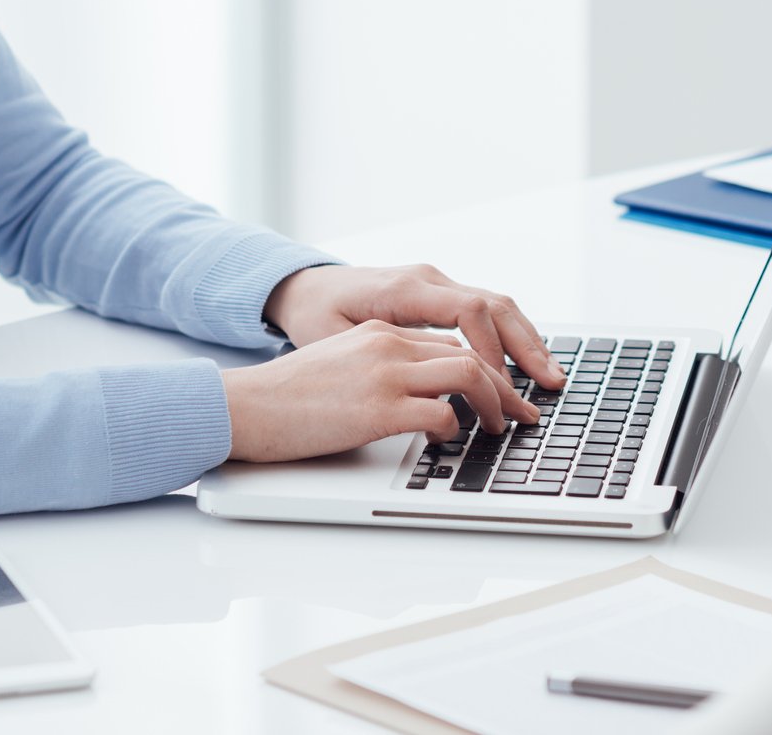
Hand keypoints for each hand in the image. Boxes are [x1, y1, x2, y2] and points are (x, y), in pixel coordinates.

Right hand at [221, 320, 538, 461]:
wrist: (247, 406)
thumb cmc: (286, 397)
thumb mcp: (340, 365)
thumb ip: (379, 369)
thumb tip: (420, 399)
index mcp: (379, 331)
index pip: (451, 343)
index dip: (487, 369)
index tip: (506, 393)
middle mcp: (387, 343)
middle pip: (470, 355)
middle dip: (507, 387)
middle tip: (524, 414)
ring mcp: (384, 373)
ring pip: (468, 374)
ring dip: (494, 404)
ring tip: (499, 429)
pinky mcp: (378, 408)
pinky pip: (440, 412)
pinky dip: (455, 428)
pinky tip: (449, 439)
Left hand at [263, 262, 567, 391]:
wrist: (306, 286)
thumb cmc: (316, 314)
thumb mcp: (334, 336)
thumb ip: (379, 353)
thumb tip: (420, 382)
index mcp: (405, 288)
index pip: (467, 310)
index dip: (490, 349)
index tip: (499, 386)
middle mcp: (429, 279)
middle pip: (494, 305)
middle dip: (526, 346)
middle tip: (550, 384)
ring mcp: (438, 284)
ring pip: (498, 306)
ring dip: (527, 341)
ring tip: (551, 377)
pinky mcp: (441, 295)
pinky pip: (487, 311)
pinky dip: (512, 336)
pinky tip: (527, 362)